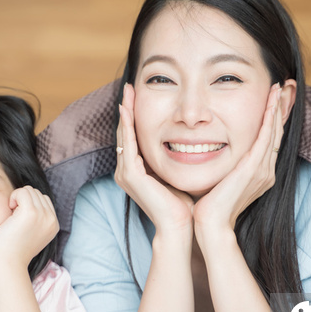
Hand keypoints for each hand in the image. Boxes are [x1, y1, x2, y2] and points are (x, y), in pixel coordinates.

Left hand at [0, 186, 58, 268]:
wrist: (7, 263)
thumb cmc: (12, 251)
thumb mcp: (31, 234)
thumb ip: (36, 220)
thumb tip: (29, 201)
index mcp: (53, 225)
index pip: (44, 200)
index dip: (28, 204)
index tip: (18, 218)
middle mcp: (51, 219)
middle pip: (37, 193)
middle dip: (23, 200)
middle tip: (13, 217)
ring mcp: (43, 215)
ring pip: (30, 191)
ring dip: (17, 198)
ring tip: (11, 215)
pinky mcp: (31, 212)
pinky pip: (22, 192)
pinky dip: (14, 197)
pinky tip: (9, 209)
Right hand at [115, 83, 194, 240]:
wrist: (180, 226)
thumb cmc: (183, 204)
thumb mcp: (175, 174)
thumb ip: (172, 159)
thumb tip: (186, 143)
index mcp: (134, 171)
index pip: (132, 137)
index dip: (133, 116)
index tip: (138, 95)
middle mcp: (125, 171)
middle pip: (124, 132)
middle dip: (127, 108)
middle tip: (129, 86)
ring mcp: (125, 174)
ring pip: (124, 135)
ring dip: (125, 111)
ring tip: (128, 91)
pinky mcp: (131, 175)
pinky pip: (128, 144)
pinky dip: (128, 126)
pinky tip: (129, 109)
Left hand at [193, 83, 284, 249]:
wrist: (210, 225)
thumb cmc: (209, 206)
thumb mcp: (219, 180)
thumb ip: (223, 167)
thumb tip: (210, 152)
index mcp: (258, 174)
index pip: (269, 140)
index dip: (273, 119)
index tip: (274, 99)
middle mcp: (265, 171)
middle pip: (277, 133)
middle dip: (280, 108)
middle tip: (286, 86)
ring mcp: (262, 170)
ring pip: (274, 132)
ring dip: (277, 108)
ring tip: (281, 88)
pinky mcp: (254, 169)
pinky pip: (266, 137)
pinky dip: (269, 118)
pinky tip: (271, 102)